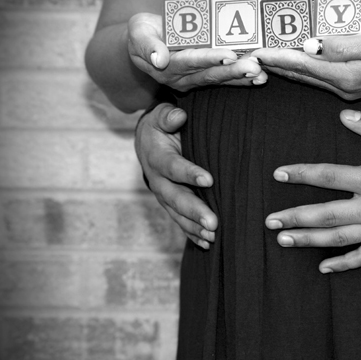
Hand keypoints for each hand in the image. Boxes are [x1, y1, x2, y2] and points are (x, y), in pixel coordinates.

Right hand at [127, 12, 266, 91]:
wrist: (146, 41)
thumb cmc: (143, 32)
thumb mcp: (137, 32)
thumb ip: (145, 45)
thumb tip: (158, 60)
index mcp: (167, 66)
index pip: (190, 61)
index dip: (209, 58)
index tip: (228, 55)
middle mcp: (183, 77)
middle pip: (211, 74)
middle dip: (234, 70)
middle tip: (255, 66)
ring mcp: (196, 79)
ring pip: (222, 79)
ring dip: (243, 77)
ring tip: (261, 74)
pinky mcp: (207, 77)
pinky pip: (226, 79)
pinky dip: (244, 78)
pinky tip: (261, 77)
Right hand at [135, 102, 218, 247]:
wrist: (147, 142)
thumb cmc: (161, 126)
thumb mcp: (161, 115)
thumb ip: (168, 116)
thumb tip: (178, 116)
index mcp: (157, 158)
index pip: (173, 167)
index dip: (189, 173)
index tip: (208, 180)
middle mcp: (158, 180)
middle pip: (176, 198)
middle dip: (194, 211)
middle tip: (213, 223)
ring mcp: (163, 195)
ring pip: (178, 214)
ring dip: (195, 227)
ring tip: (213, 236)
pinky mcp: (169, 205)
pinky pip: (180, 222)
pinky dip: (192, 234)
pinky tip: (206, 244)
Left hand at [252, 23, 360, 99]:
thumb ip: (341, 45)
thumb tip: (309, 45)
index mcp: (347, 76)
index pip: (303, 64)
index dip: (277, 56)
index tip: (254, 51)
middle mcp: (345, 87)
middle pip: (301, 75)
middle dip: (274, 65)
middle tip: (249, 59)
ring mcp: (350, 89)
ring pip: (310, 78)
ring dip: (286, 69)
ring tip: (264, 62)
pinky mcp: (356, 86)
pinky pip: (322, 79)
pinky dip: (304, 71)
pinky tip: (296, 66)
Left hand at [264, 110, 360, 272]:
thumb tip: (343, 117)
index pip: (328, 176)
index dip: (301, 174)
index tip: (278, 174)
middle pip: (325, 215)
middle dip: (295, 218)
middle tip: (269, 221)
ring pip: (339, 239)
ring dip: (310, 241)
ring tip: (284, 241)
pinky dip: (343, 264)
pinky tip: (324, 268)